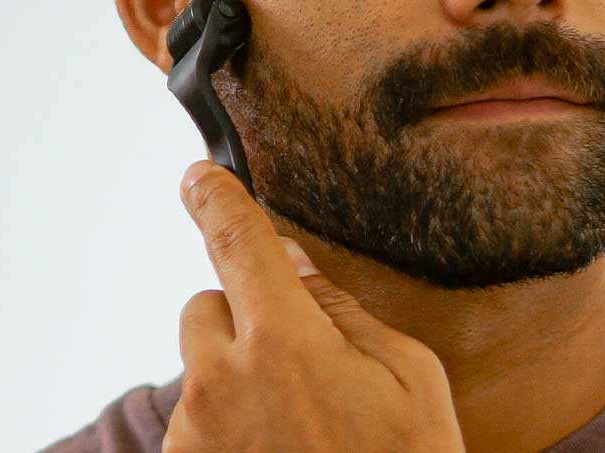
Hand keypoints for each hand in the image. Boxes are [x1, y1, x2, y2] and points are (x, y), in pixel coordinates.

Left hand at [162, 160, 465, 452]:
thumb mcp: (409, 379)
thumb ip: (344, 311)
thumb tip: (293, 264)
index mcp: (286, 343)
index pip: (240, 243)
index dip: (217, 201)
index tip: (199, 178)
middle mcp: (223, 380)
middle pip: (208, 304)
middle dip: (244, 312)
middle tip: (297, 354)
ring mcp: (195, 431)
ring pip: (201, 360)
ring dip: (234, 366)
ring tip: (294, 416)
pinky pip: (196, 412)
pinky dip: (226, 413)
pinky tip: (275, 445)